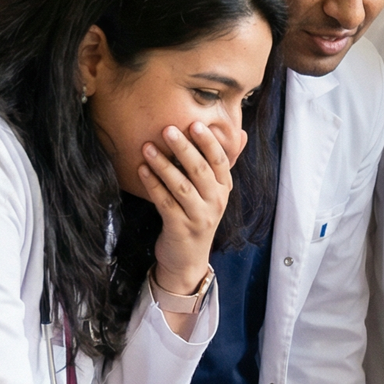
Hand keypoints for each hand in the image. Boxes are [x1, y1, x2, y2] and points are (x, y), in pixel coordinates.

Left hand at [142, 120, 230, 299]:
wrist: (187, 260)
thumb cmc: (196, 218)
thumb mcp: (213, 193)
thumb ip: (220, 164)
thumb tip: (241, 133)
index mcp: (224, 189)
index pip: (220, 161)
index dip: (208, 142)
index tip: (195, 123)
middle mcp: (215, 202)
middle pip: (200, 170)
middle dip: (183, 148)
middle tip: (167, 129)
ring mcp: (199, 217)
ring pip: (181, 186)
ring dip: (163, 164)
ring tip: (147, 147)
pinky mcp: (181, 228)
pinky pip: (165, 202)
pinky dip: (153, 185)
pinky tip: (142, 170)